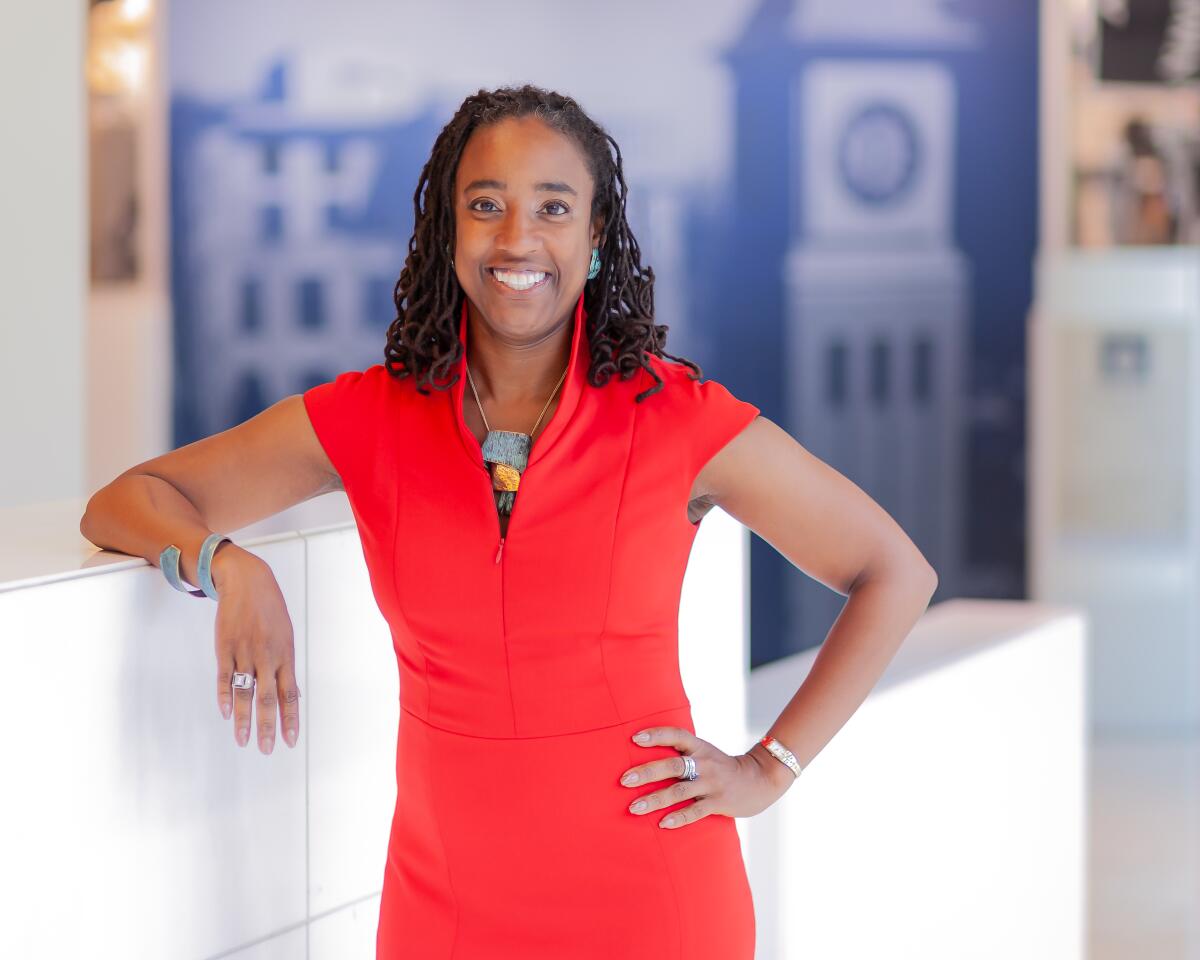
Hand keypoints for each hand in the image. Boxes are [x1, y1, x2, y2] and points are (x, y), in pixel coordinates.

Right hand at [212, 548, 301, 753]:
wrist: (248, 582)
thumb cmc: (270, 610)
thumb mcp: (285, 635)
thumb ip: (284, 664)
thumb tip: (289, 693)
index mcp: (285, 655)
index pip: (290, 694)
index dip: (290, 719)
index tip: (290, 741)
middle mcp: (267, 657)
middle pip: (268, 698)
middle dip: (268, 727)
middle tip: (266, 749)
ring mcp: (245, 652)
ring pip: (244, 692)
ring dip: (244, 719)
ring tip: (244, 741)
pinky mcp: (225, 647)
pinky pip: (224, 677)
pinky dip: (224, 696)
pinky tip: (225, 714)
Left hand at [620, 726, 795, 828]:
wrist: (759, 780)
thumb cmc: (721, 767)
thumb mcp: (705, 752)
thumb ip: (682, 752)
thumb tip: (647, 755)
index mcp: (699, 747)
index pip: (676, 735)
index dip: (656, 735)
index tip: (634, 738)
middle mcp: (704, 763)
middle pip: (672, 765)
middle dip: (646, 772)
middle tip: (624, 780)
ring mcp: (712, 783)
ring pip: (679, 791)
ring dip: (654, 799)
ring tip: (633, 807)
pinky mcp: (718, 802)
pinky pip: (695, 811)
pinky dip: (678, 817)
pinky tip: (662, 823)